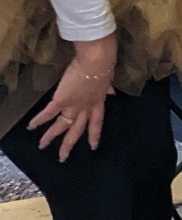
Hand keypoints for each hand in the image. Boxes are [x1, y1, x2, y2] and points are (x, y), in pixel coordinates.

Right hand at [28, 34, 116, 160]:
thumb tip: (111, 92)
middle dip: (69, 144)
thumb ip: (107, 89)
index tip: (93, 146)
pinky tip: (31, 127)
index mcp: (97, 103)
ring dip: (50, 137)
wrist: (96, 62)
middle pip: (76, 131)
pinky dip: (39, 120)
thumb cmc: (104, 67)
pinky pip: (48, 113)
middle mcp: (85, 108)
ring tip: (42, 146)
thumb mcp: (108, 80)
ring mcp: (73, 106)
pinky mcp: (61, 100)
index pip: (96, 123)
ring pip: (61, 126)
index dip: (94, 135)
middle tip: (63, 157)